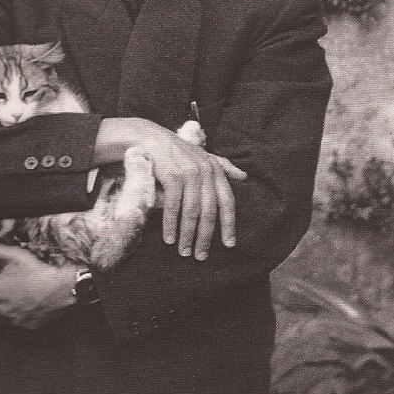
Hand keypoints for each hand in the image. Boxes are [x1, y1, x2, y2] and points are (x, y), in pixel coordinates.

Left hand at [0, 234, 76, 328]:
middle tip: (14, 279)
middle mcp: (1, 310)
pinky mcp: (30, 326)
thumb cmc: (37, 270)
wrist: (64, 288)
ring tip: (26, 289)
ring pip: (9, 310)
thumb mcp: (13, 254)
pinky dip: (27, 311)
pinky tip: (34, 300)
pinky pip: (24, 319)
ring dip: (14, 302)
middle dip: (2, 291)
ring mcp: (16, 320)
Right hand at [94, 118, 246, 260]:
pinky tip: (169, 238)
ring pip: (191, 212)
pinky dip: (170, 225)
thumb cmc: (177, 150)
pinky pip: (173, 206)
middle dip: (205, 237)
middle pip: (209, 211)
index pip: (227, 201)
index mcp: (215, 170)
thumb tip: (244, 176)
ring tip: (184, 252)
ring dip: (187, 235)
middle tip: (201, 255)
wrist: (149, 138)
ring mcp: (189, 174)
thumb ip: (223, 166)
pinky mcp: (172, 176)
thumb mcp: (203, 155)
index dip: (229, 224)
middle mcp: (205, 172)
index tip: (229, 244)